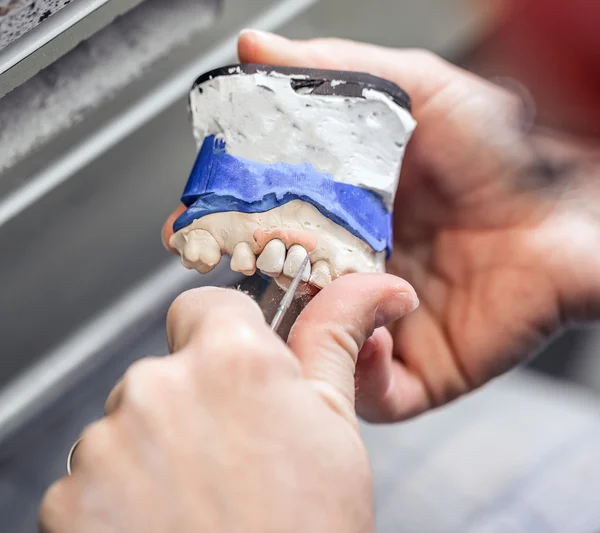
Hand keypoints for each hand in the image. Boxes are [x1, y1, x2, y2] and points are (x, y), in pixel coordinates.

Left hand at [40, 274, 417, 532]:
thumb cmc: (308, 529)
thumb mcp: (335, 426)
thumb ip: (336, 339)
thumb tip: (379, 287)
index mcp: (231, 359)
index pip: (205, 306)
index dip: (224, 338)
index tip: (236, 375)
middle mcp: (158, 386)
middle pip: (168, 369)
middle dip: (193, 399)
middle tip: (231, 456)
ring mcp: (105, 443)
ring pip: (130, 423)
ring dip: (155, 448)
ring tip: (197, 499)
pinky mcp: (66, 496)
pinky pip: (92, 474)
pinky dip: (118, 495)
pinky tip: (161, 523)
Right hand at [237, 31, 599, 420]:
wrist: (567, 212)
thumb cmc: (498, 154)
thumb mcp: (410, 93)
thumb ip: (333, 74)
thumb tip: (257, 48)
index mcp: (344, 220)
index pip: (266, 234)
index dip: (224, 232)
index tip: (190, 227)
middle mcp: (356, 273)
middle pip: (283, 295)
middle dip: (249, 288)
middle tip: (236, 267)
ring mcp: (385, 322)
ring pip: (320, 349)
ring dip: (305, 333)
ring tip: (314, 296)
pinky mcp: (423, 367)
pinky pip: (378, 392)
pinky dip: (364, 372)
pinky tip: (375, 332)